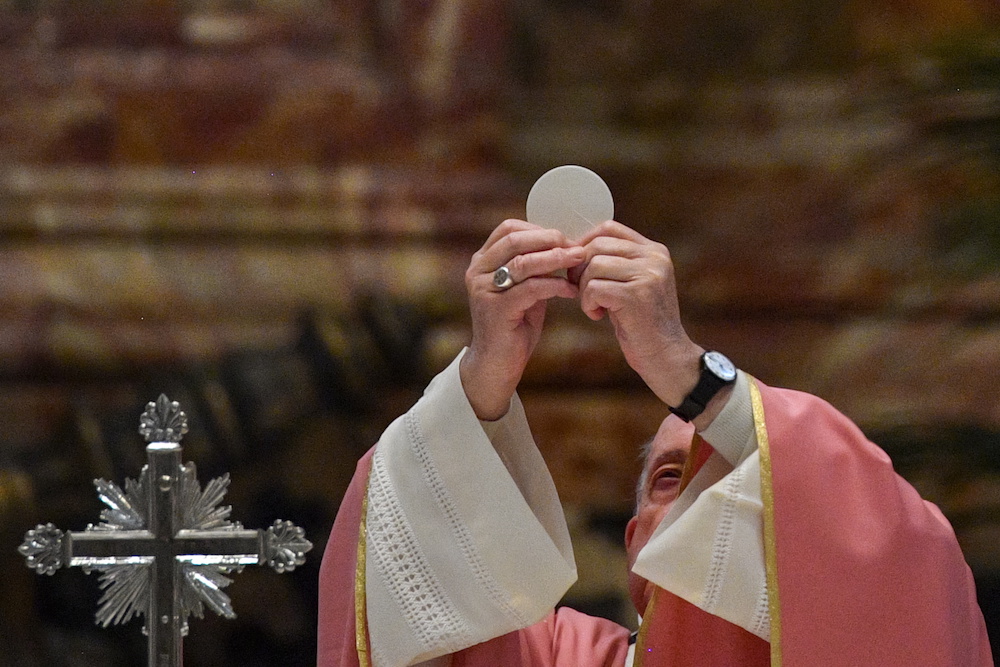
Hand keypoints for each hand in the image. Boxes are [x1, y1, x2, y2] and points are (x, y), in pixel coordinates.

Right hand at [460, 220, 585, 419]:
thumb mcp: (524, 289)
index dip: (539, 229)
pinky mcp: (496, 309)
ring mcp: (484, 289)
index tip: (565, 238)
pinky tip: (572, 291)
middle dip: (550, 239)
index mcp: (483, 261)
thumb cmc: (514, 325)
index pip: (509, 228)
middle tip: (576, 247)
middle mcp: (478, 271)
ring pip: (523, 262)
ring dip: (556, 259)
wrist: (496, 364)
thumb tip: (565, 245)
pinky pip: (531, 288)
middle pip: (515, 239)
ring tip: (578, 260)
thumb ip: (535, 268)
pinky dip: (555, 286)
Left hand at [571, 221, 704, 409]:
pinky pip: (594, 288)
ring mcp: (648, 275)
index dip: (585, 244)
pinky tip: (598, 316)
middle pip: (597, 245)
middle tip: (580, 290)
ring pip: (593, 266)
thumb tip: (575, 248)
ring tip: (594, 306)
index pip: (609, 227)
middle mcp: (654, 257)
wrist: (666, 356)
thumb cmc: (642, 323)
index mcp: (654, 250)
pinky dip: (587, 303)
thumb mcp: (633, 284)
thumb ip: (616, 262)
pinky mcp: (637, 295)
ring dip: (584, 289)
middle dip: (579, 269)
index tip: (578, 268)